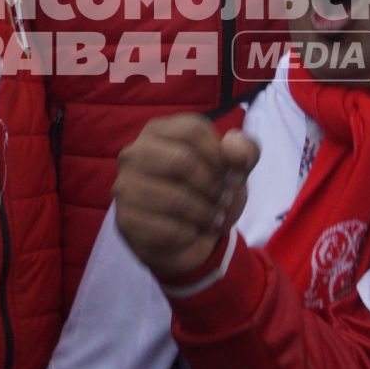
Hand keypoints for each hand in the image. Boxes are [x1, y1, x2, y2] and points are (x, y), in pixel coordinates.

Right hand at [113, 113, 259, 281]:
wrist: (187, 238)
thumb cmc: (207, 192)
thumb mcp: (234, 169)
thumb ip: (244, 152)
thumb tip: (233, 147)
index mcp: (158, 131)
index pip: (193, 130)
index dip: (220, 154)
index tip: (228, 173)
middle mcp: (134, 153)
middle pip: (183, 161)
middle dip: (213, 186)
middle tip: (223, 200)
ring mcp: (125, 186)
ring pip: (176, 199)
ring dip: (205, 213)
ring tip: (212, 217)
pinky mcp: (126, 220)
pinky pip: (168, 229)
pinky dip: (190, 234)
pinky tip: (191, 233)